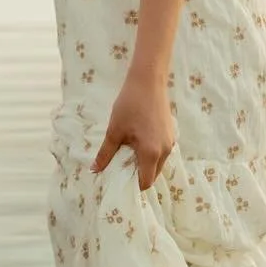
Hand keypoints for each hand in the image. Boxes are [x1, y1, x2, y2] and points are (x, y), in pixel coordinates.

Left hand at [91, 69, 175, 190]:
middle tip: (121, 166)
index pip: (145, 182)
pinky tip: (138, 141)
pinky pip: (161, 152)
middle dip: (138, 175)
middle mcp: (165, 151)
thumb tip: (94, 170)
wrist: (147, 82)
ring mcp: (170, 142)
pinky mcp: (171, 133)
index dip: (132, 185)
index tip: (119, 180)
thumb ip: (105, 154)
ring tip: (128, 152)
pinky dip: (151, 154)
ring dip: (145, 164)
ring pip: (158, 163)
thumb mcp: (114, 131)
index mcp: (151, 153)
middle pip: (153, 175)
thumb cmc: (129, 105)